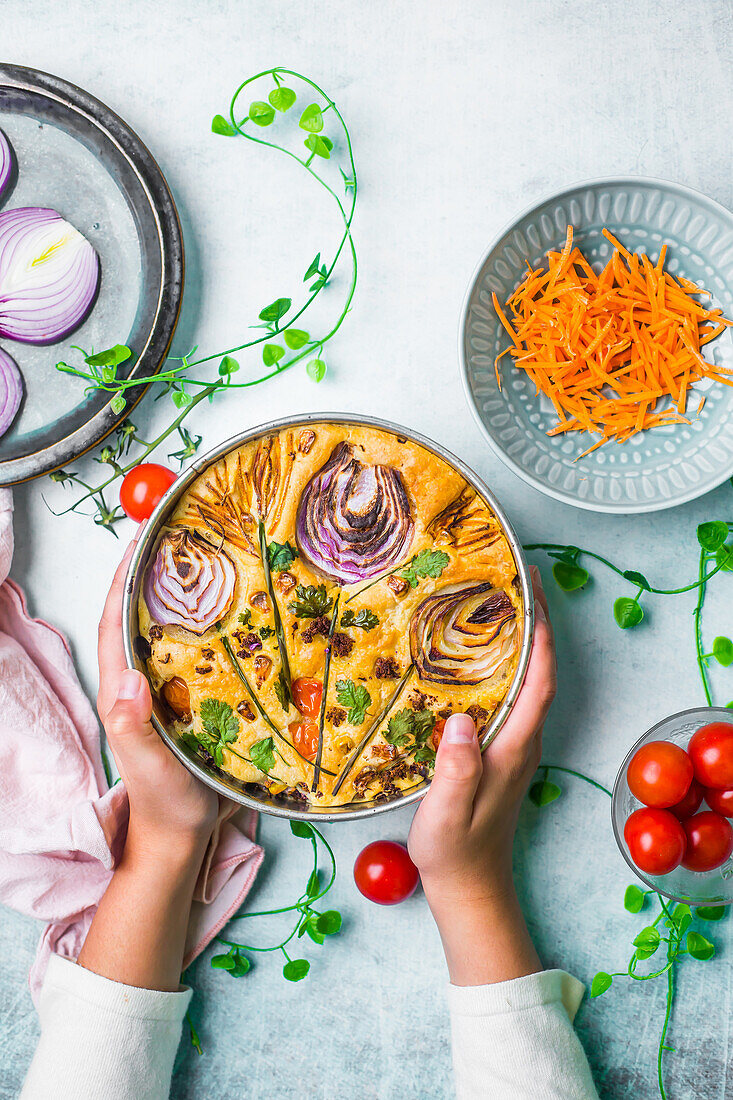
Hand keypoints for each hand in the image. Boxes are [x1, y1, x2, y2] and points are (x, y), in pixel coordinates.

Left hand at [98, 537, 218, 856]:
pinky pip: (196, 652)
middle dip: (155, 573)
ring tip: (213, 561)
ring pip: (169, 631)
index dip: (124, 578)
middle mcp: (139, 683)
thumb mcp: (150, 769)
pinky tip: (237, 613)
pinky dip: (210, 626)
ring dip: (184, 595)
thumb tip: (128, 681)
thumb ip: (134, 729)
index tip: (143, 538)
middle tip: (186, 536)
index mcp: (121, 692)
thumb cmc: (164, 805)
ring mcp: (164, 691)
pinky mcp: (189, 700)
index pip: (114, 621)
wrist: (181, 837)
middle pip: (141, 616)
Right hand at [408, 567, 555, 983]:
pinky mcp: (497, 749)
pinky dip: (497, 663)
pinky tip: (469, 652)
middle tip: (507, 578)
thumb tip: (462, 720)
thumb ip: (456, 770)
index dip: (539, 634)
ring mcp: (512, 744)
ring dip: (515, 639)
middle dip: (531, 622)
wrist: (471, 888)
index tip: (531, 591)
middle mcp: (521, 739)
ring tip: (488, 602)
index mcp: (515, 747)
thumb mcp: (448, 814)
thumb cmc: (457, 853)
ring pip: (522, 679)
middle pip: (536, 670)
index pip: (538, 680)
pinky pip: (505, 693)